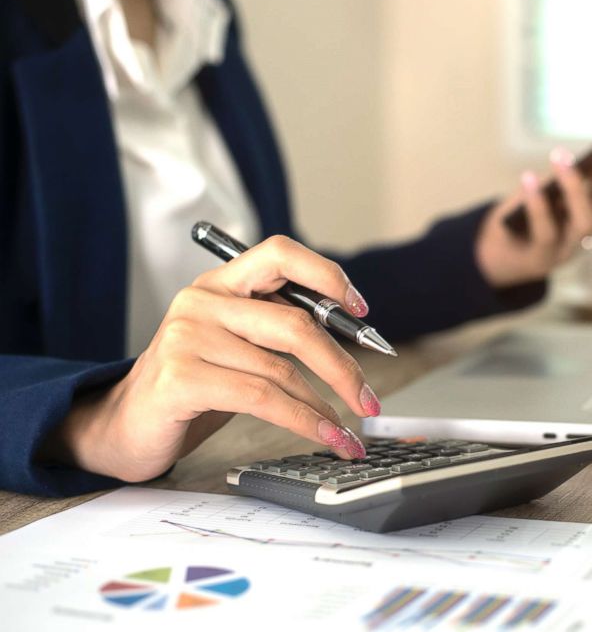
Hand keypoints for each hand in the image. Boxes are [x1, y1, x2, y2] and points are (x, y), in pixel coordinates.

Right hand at [44, 236, 379, 481]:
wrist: (123, 426)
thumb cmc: (192, 386)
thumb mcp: (237, 345)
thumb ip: (279, 331)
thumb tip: (352, 341)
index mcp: (221, 283)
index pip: (280, 253)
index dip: (327, 275)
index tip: (362, 309)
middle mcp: (202, 301)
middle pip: (296, 323)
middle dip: (343, 366)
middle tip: (369, 399)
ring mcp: (188, 337)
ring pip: (282, 370)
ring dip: (327, 407)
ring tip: (349, 432)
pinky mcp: (181, 378)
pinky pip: (263, 399)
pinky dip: (305, 421)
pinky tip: (326, 436)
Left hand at [475, 125, 591, 287]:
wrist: (496, 257)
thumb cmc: (524, 216)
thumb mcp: (545, 190)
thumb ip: (562, 176)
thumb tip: (574, 156)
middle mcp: (589, 230)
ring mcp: (569, 247)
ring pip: (585, 220)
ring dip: (575, 186)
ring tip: (560, 155)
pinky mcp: (543, 258)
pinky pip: (545, 232)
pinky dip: (538, 205)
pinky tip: (529, 179)